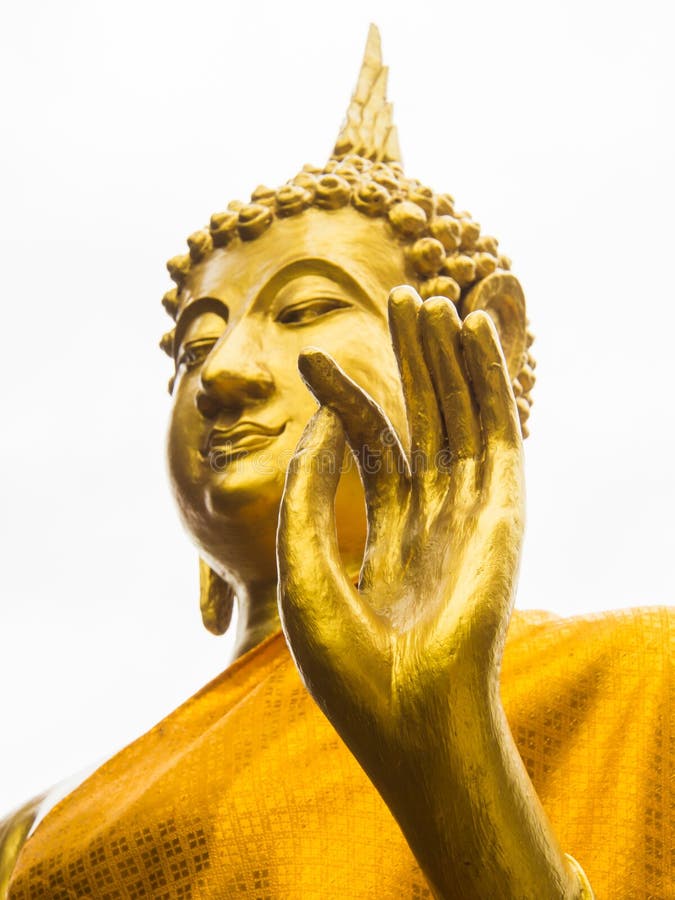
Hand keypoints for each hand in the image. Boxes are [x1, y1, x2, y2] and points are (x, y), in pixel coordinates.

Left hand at [277, 286, 584, 898]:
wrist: (406, 719)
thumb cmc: (347, 664)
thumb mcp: (300, 567)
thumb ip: (307, 491)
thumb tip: (325, 422)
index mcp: (390, 537)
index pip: (372, 448)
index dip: (344, 399)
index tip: (310, 356)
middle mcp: (436, 518)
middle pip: (423, 420)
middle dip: (410, 360)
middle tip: (398, 296)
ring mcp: (472, 513)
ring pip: (459, 416)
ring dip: (446, 357)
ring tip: (428, 297)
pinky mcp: (504, 510)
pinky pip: (495, 429)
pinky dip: (486, 377)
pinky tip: (471, 329)